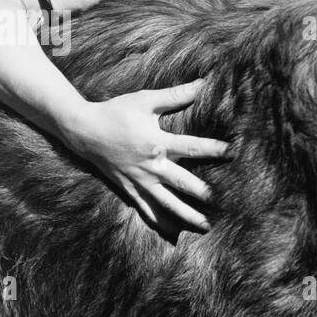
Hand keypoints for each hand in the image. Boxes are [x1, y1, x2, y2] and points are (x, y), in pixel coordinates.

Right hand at [70, 80, 229, 232]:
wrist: (83, 131)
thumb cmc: (115, 112)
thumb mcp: (144, 100)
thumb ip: (174, 95)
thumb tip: (202, 83)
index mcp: (157, 143)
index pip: (192, 147)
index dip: (214, 149)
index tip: (233, 153)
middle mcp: (150, 166)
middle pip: (183, 183)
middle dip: (203, 193)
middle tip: (223, 202)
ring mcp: (139, 181)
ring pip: (167, 203)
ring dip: (187, 215)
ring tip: (206, 226)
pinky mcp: (129, 189)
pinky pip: (146, 209)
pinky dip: (158, 221)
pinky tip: (172, 232)